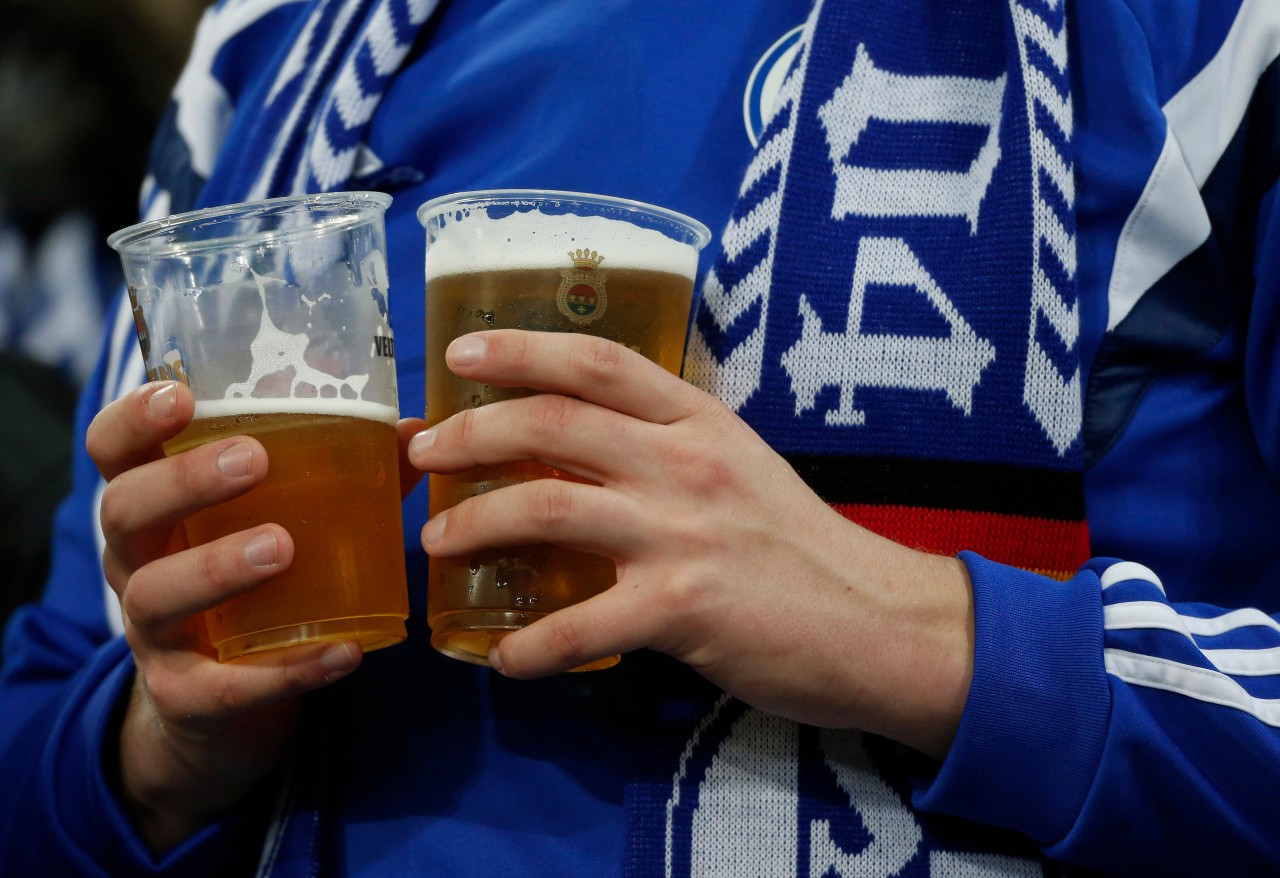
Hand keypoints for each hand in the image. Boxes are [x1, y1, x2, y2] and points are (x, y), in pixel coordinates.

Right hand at [87, 381, 425, 850]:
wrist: (220, 708)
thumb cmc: (251, 585)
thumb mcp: (275, 523)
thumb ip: (338, 475)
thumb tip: (410, 432)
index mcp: (154, 507)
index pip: (114, 450)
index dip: (133, 418)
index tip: (181, 395)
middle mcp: (136, 563)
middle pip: (125, 509)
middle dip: (183, 480)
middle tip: (252, 461)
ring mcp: (152, 632)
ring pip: (156, 595)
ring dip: (216, 567)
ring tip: (283, 546)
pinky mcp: (185, 696)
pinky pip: (223, 687)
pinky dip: (285, 671)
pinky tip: (342, 651)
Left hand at [408, 331, 973, 758]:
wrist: (876, 622)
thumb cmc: (800, 546)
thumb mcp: (741, 467)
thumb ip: (668, 449)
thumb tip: (583, 451)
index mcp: (700, 421)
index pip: (598, 361)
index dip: (521, 349)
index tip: (460, 354)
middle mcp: (685, 462)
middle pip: (552, 424)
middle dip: (470, 432)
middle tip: (424, 452)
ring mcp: (682, 532)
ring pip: (545, 508)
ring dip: (474, 523)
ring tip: (437, 542)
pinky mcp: (683, 607)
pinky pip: (578, 625)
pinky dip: (529, 645)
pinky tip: (504, 658)